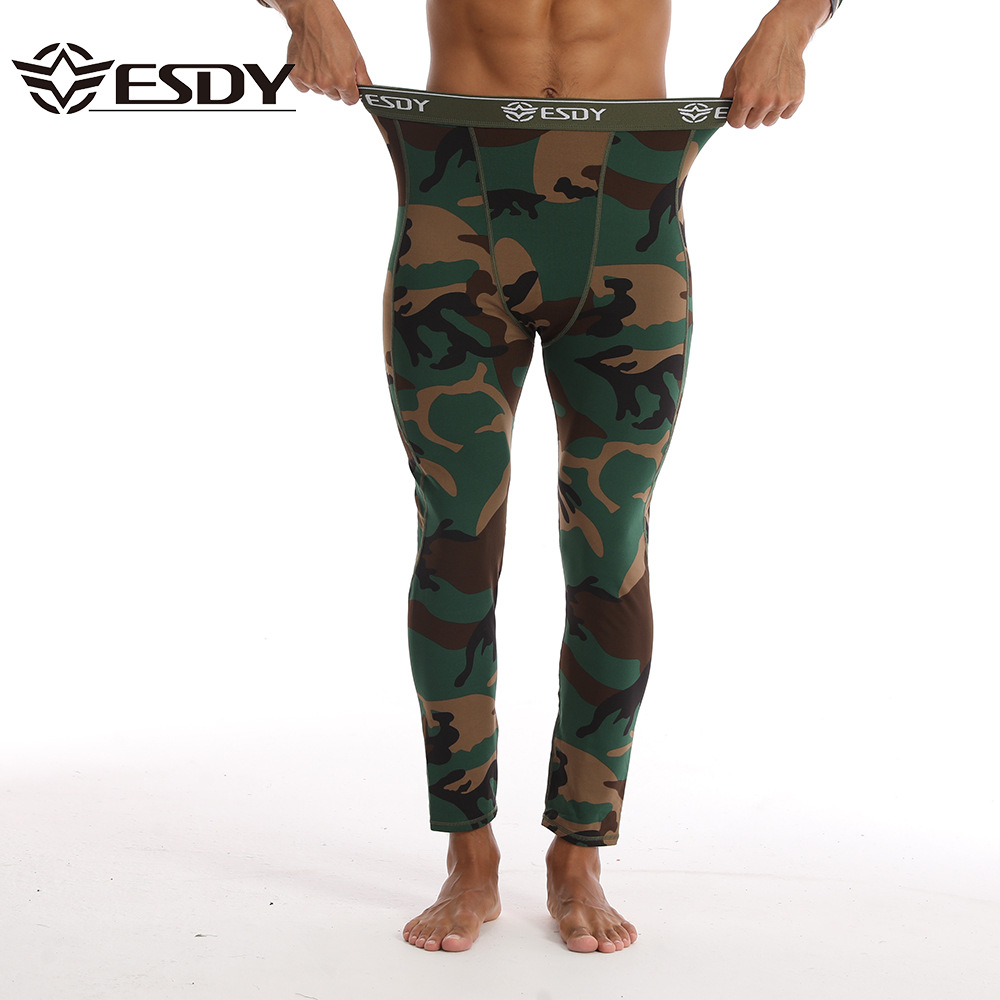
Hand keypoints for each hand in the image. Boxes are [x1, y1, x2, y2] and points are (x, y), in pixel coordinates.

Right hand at [273, 0, 371, 103]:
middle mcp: (326, 84)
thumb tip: (367, 91)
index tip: (348, 83)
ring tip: (321, 60)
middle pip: (335, 97)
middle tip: (333, 66)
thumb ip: (363, 78)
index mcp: (343, 80)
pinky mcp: (295, 75)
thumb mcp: (356, 55)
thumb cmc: (334, 31)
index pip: (350, 100)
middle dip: (336, 85)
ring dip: (321, 81)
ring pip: (319, 91)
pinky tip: (310, 63)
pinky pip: (304, 88)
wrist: (312, 17)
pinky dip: (307, 79)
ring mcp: (309, 80)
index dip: (351, 91)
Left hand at [720, 7, 815, 127]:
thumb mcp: (734, 72)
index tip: (738, 108)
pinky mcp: (796, 97)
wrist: (783, 36)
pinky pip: (785, 115)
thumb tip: (723, 112)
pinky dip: (782, 107)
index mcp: (746, 96)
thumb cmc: (757, 52)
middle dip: (750, 114)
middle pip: (752, 124)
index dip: (736, 115)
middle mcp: (764, 101)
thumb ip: (727, 95)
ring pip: (769, 121)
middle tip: (754, 97)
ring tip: (768, 92)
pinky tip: (780, 91)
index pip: (736, 123)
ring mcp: (781, 100)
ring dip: (766, 112)